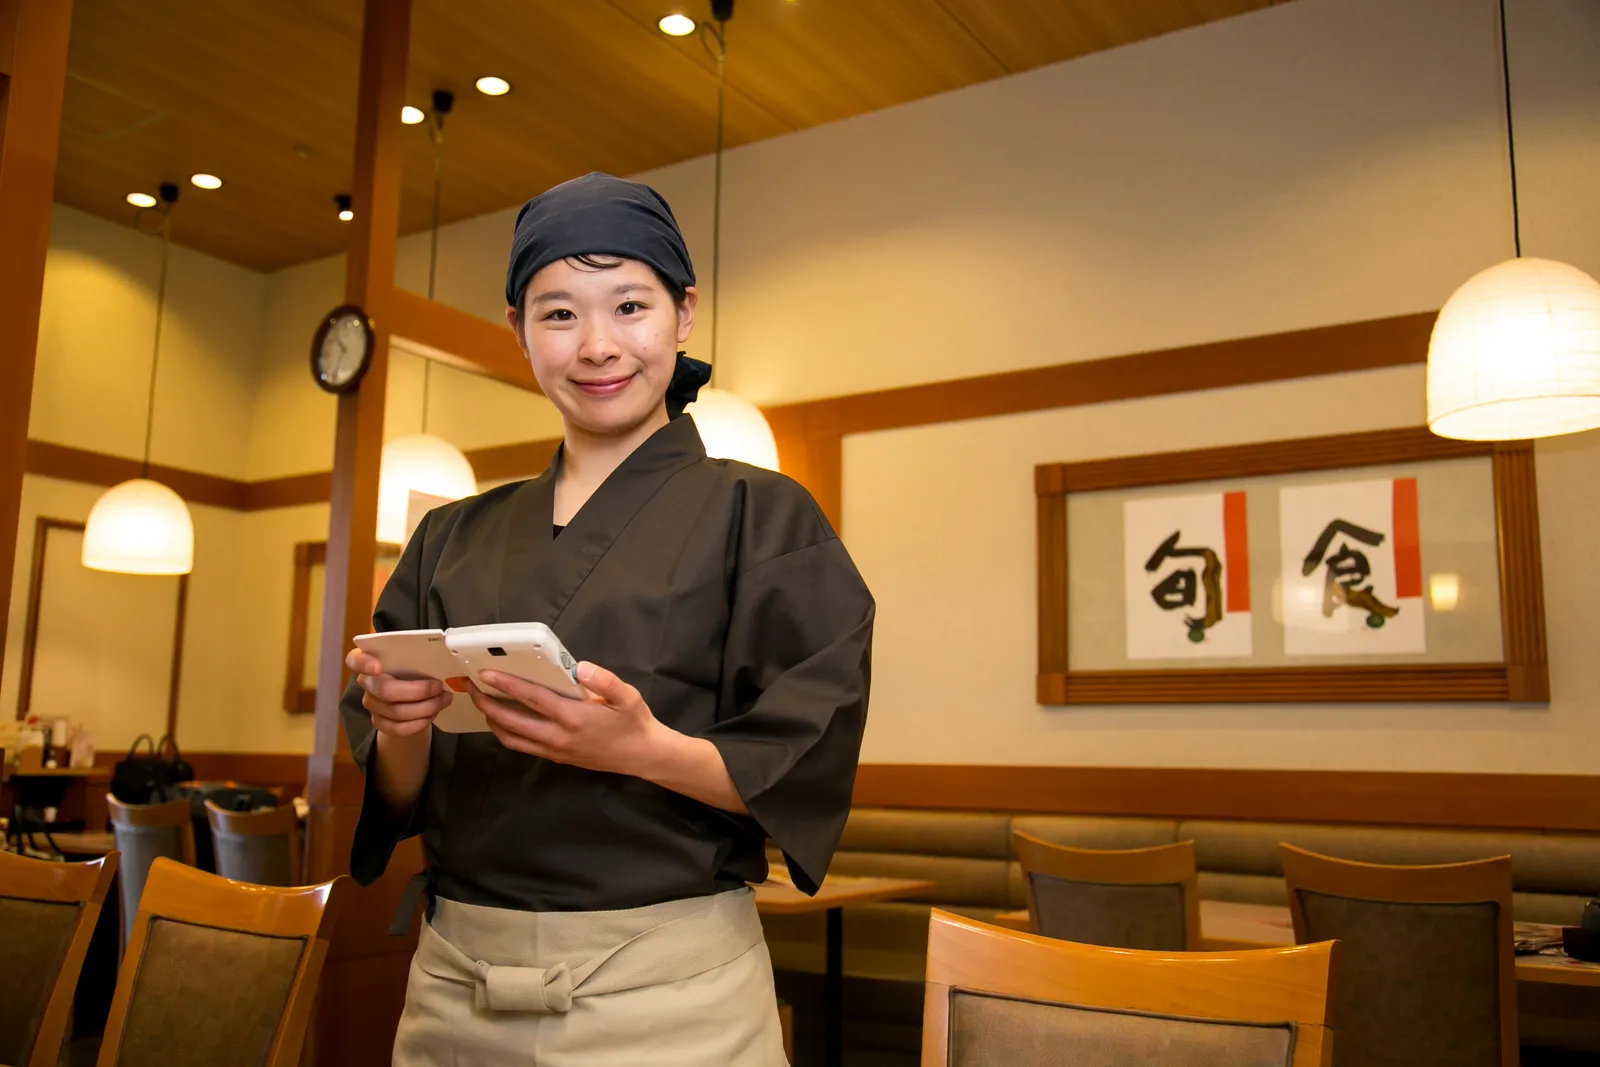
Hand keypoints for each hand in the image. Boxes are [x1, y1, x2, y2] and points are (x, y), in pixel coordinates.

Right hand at [346, 648, 451, 738]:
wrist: (410, 694)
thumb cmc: (412, 669)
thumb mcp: (414, 659)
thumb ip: (419, 657)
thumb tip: (441, 663)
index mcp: (369, 660)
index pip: (355, 660)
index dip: (364, 664)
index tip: (378, 667)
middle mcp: (366, 682)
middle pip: (385, 690)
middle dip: (418, 691)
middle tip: (438, 686)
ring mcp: (371, 704)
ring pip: (396, 711)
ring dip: (426, 707)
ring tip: (442, 700)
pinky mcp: (379, 722)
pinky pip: (398, 728)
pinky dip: (419, 723)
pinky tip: (431, 715)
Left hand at [470, 662, 670, 777]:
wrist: (641, 756)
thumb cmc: (633, 722)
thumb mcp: (627, 696)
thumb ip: (604, 681)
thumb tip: (580, 667)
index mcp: (573, 717)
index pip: (532, 698)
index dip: (506, 685)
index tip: (485, 674)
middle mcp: (558, 736)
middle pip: (511, 721)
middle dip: (487, 703)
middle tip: (472, 687)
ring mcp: (554, 750)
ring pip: (512, 738)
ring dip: (493, 720)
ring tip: (483, 703)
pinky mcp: (556, 758)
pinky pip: (522, 746)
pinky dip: (507, 733)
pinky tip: (504, 720)